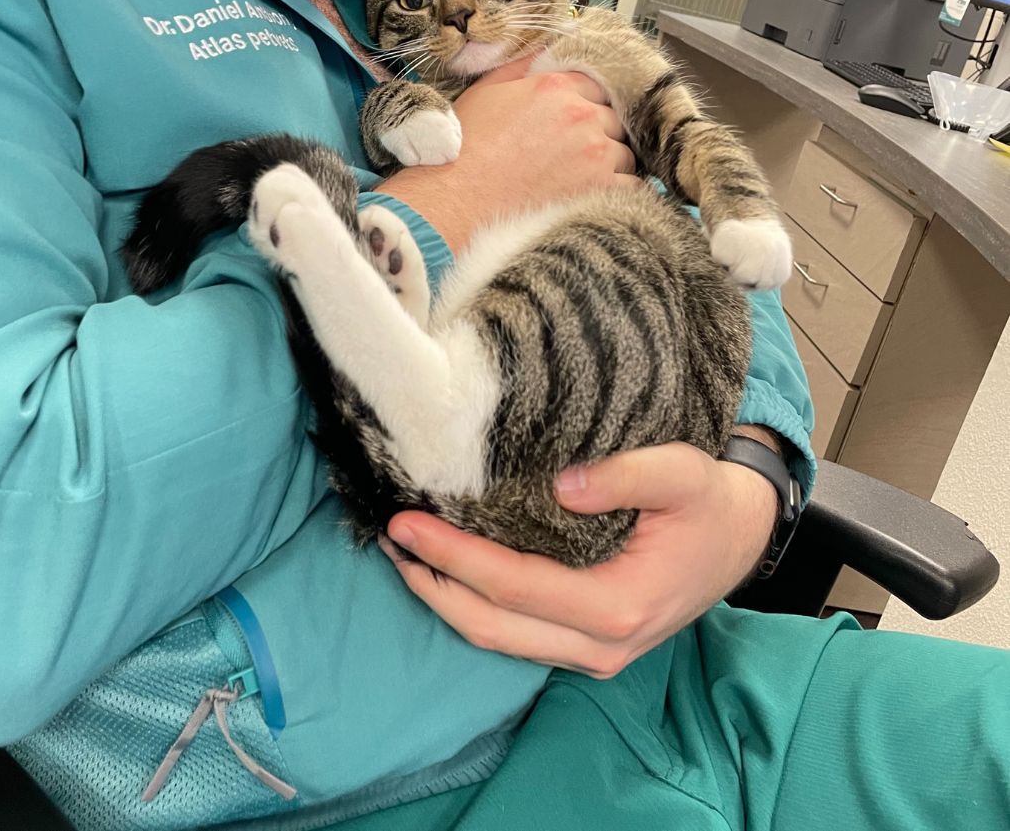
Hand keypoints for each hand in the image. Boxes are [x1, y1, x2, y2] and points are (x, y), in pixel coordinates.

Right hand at [376, 57, 635, 251]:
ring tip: (577, 178)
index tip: (576, 119)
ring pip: (625, 153)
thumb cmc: (463, 151)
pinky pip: (632, 187)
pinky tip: (592, 196)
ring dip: (609, 163)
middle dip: (599, 132)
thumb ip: (522, 65)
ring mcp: (597, 155)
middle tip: (572, 153)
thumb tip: (544, 49)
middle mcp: (582, 116)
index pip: (597, 83)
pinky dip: (617, 191)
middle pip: (614, 118)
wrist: (455, 202)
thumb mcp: (486, 91)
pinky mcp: (603, 191)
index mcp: (556, 87)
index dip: (587, 101)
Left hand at [380, 440, 779, 678]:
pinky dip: (474, 603)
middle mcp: (601, 645)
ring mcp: (593, 654)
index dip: (454, 556)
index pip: (514, 585)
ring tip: (403, 552)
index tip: (407, 522)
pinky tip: (448, 568)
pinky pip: (516, 634)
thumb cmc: (708, 502)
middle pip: (491, 627)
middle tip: (389, 538)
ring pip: (498, 639)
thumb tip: (559, 485)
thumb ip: (625, 475)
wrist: (739, 536)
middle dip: (431, 583)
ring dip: (445, 597)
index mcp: (619, 605)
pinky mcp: (586, 645)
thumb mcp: (682, 473)